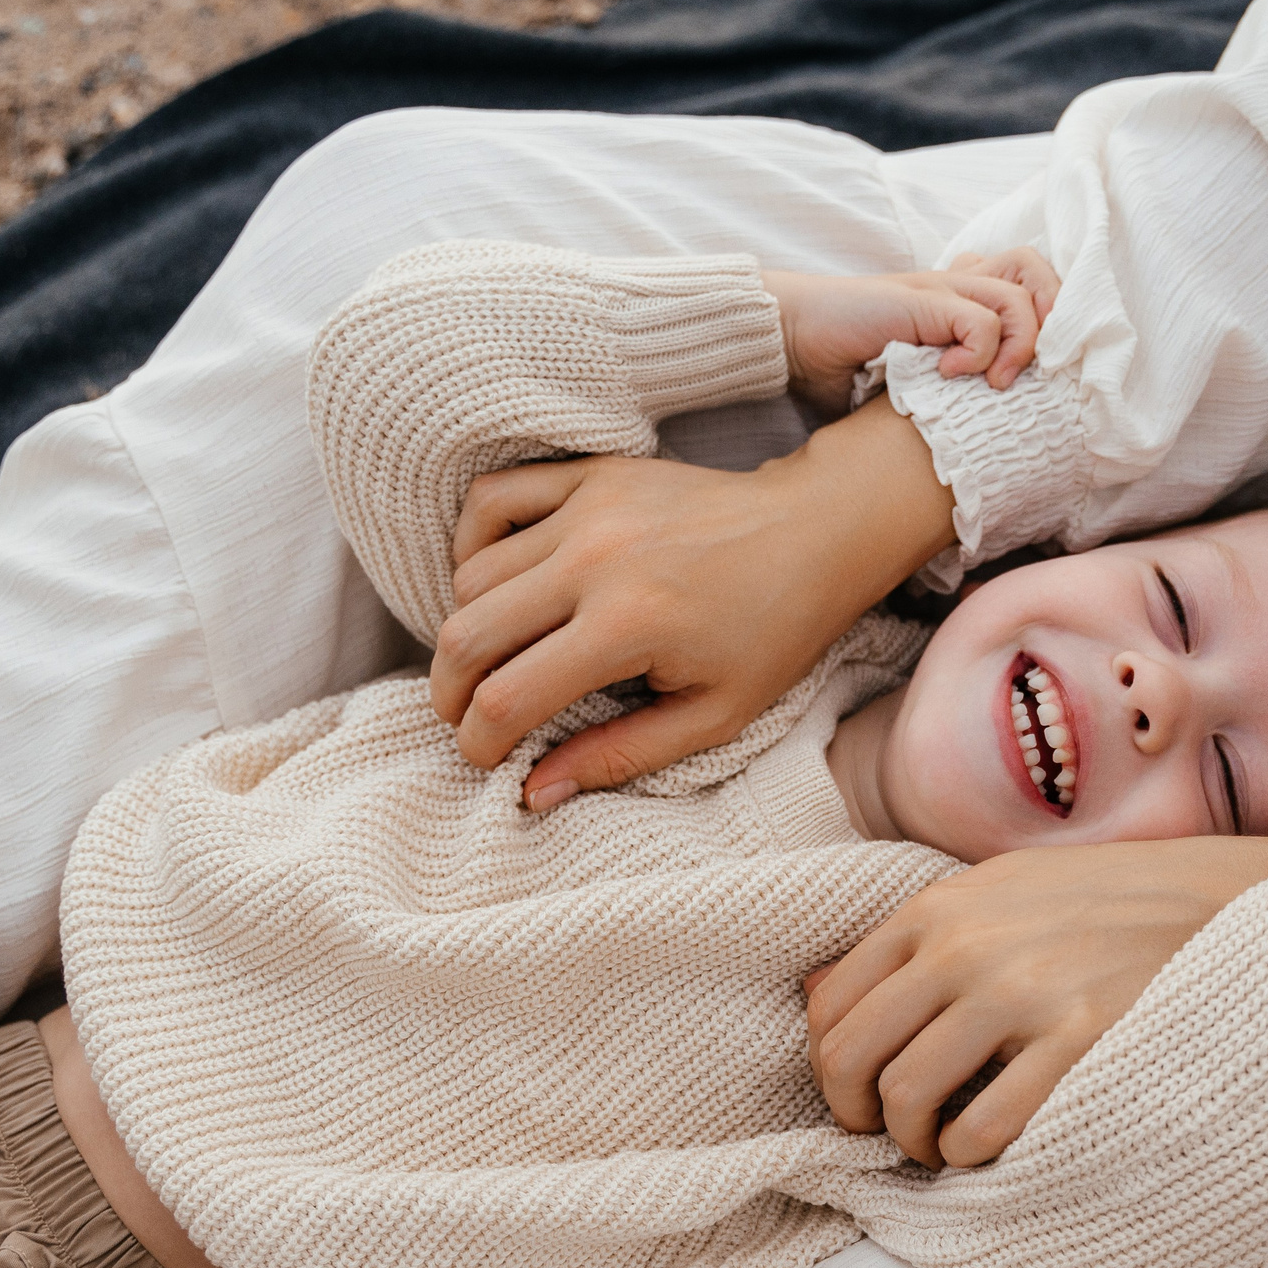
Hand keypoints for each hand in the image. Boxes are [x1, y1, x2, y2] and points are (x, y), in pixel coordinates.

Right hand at [436, 398, 957, 804]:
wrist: (815, 531)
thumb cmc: (775, 631)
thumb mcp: (714, 715)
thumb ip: (619, 756)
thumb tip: (533, 792)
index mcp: (627, 626)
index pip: (507, 696)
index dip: (478, 741)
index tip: (484, 759)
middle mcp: (594, 560)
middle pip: (467, 635)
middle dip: (451, 693)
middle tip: (466, 718)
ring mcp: (588, 508)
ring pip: (471, 576)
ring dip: (467, 627)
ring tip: (494, 659)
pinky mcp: (590, 475)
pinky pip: (490, 499)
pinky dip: (473, 543)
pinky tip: (495, 581)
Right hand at [763, 248, 1061, 418]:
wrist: (790, 338)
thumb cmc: (839, 365)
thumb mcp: (906, 385)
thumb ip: (942, 397)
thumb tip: (977, 448)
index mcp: (954, 297)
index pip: (1023, 279)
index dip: (1045, 314)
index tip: (1035, 367)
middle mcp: (953, 284)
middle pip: (1034, 272)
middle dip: (1051, 322)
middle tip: (1031, 369)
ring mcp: (939, 289)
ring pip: (1018, 297)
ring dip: (1019, 346)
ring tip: (994, 383)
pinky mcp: (921, 302)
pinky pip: (980, 320)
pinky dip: (980, 352)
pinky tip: (950, 375)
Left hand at [806, 836, 1267, 1167]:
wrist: (1225, 905)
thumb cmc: (1106, 909)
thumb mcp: (1000, 894)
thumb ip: (917, 939)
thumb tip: (814, 994)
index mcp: (938, 908)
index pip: (830, 1005)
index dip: (831, 1070)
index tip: (862, 1098)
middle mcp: (965, 946)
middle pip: (852, 1059)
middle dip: (858, 1116)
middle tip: (892, 1137)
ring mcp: (1021, 992)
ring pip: (907, 1100)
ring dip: (915, 1145)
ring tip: (946, 1148)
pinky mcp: (1077, 1041)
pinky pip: (981, 1129)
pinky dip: (971, 1157)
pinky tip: (995, 1150)